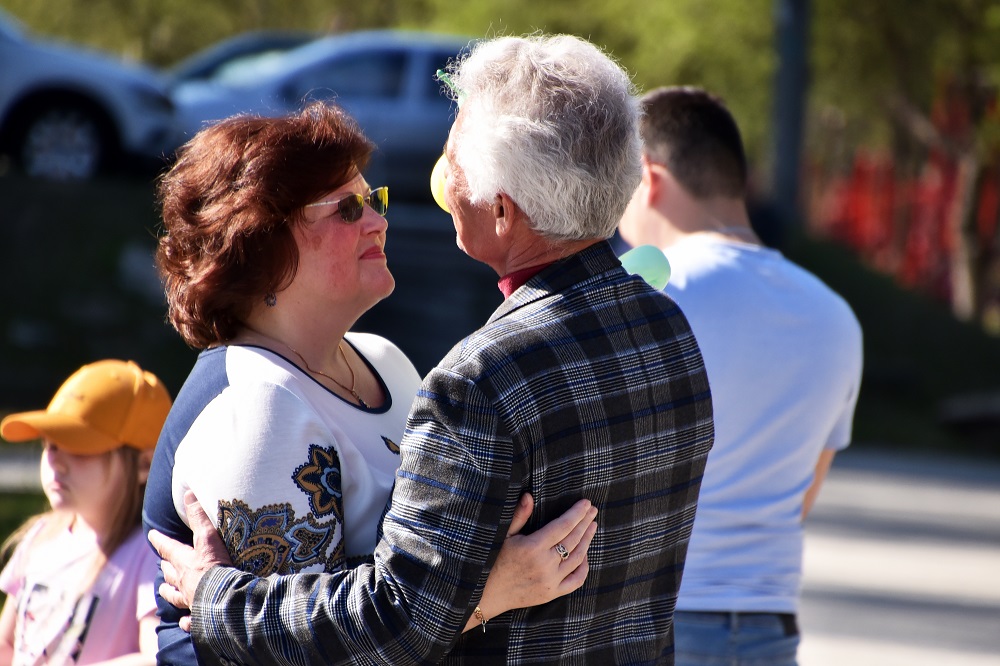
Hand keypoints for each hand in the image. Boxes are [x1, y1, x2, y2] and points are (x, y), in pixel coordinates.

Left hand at [147, 490, 231, 631]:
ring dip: (168, 591)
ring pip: (173, 595)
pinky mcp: (199, 617)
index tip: (151, 535)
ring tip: (163, 589)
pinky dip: (185, 620)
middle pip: (169, 573)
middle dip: (165, 566)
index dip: (160, 540)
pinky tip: (183, 622)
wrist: (226, 601)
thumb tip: (187, 492)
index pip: (167, 548)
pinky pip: (188, 620)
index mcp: (184, 562)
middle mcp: (183, 582)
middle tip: (162, 563)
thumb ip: (199, 516)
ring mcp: (189, 600)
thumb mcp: (208, 538)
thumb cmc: (216, 567)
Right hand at [475, 494, 597, 623]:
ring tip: (592, 527)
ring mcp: (551, 580)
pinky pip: (576, 580)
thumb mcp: (506, 536)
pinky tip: (585, 555)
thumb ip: (520, 515)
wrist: (492, 593)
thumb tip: (529, 495)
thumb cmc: (498, 560)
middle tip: (593, 511)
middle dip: (585, 522)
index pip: (562, 526)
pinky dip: (584, 567)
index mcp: (533, 547)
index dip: (576, 513)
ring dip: (587, 540)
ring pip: (577, 557)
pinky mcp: (553, 593)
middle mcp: (545, 564)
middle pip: (573, 539)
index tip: (586, 503)